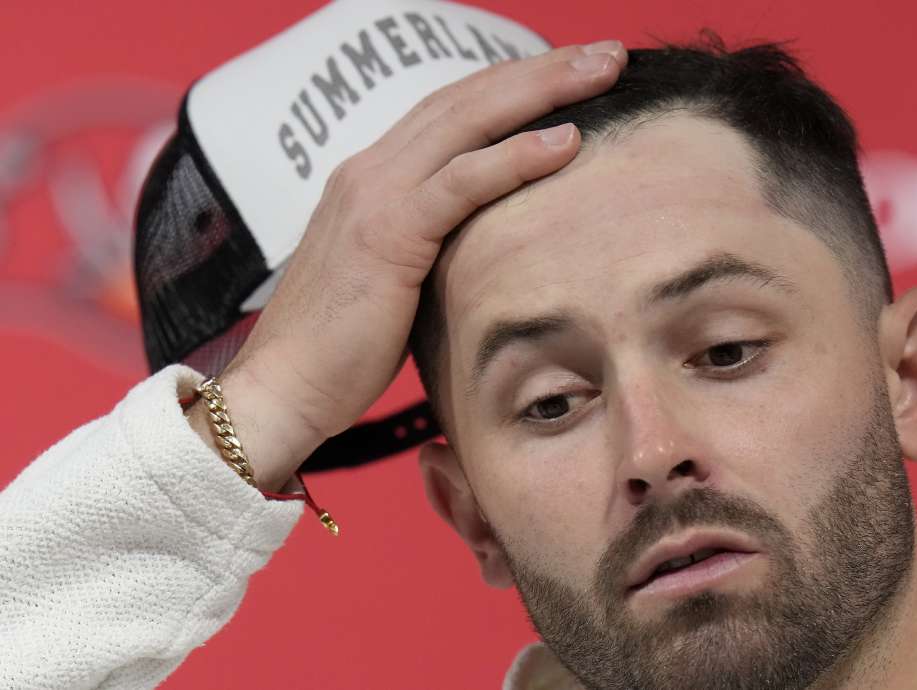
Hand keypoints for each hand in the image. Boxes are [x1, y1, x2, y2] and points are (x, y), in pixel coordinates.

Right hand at [190, 41, 627, 490]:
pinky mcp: (386, 235)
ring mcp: (374, 196)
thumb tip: (489, 247)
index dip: (516, 85)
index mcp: (374, 177)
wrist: (282, 390)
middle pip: (469, 97)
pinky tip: (566, 143)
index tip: (576, 75)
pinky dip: (515, 158)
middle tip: (608, 53)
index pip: (455, 110)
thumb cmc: (343, 351)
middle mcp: (371, 170)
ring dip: (542, 90)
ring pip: (468, 121)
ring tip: (604, 71)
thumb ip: (434, 246)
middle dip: (543, 69)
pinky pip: (460, 184)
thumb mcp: (396, 280)